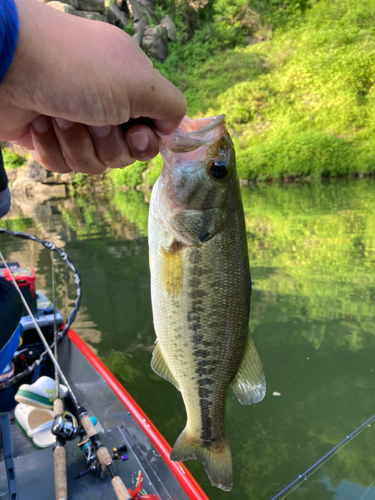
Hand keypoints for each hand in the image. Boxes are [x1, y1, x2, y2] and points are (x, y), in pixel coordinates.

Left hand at [0, 0, 185, 173]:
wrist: (6, 64)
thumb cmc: (75, 68)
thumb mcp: (139, 82)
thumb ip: (170, 106)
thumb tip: (172, 128)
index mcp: (130, 88)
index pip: (151, 132)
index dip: (144, 143)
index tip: (134, 134)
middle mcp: (105, 106)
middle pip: (122, 154)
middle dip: (107, 144)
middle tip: (92, 118)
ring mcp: (75, 122)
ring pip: (93, 163)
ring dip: (78, 144)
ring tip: (60, 115)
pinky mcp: (47, 138)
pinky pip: (63, 165)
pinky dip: (53, 148)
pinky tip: (41, 124)